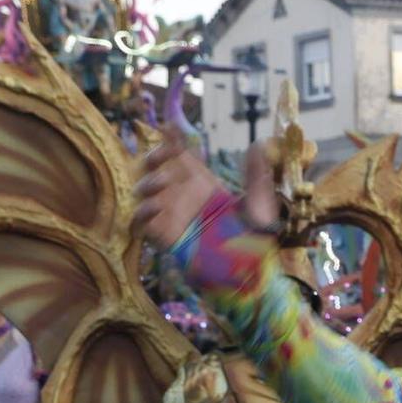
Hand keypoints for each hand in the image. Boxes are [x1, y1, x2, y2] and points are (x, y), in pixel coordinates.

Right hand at [133, 128, 267, 246]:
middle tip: (160, 155)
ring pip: (144, 190)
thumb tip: (258, 145)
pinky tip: (156, 207)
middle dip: (154, 156)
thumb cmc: (254, 242)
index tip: (171, 126)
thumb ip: (256, 177)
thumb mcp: (260, 206)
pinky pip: (141, 222)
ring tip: (163, 182)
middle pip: (157, 167)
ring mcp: (171, 215)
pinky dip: (142, 212)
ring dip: (147, 182)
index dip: (173, 139)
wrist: (248, 277)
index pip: (182, 155)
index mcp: (204, 184)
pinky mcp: (164, 237)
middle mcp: (183, 196)